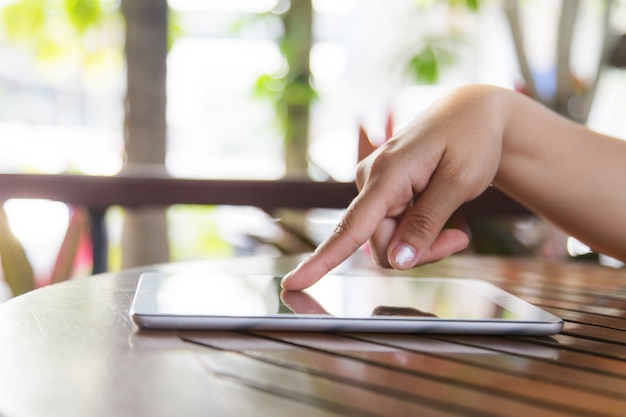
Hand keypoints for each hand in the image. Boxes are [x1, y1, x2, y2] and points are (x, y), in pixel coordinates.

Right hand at [282, 85, 508, 289]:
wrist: (471, 113)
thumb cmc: (470, 139)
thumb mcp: (458, 182)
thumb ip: (426, 223)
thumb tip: (397, 262)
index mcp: (386, 175)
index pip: (350, 227)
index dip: (322, 260)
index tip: (293, 283)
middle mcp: (371, 181)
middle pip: (381, 245)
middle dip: (420, 251)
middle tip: (458, 238)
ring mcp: (376, 187)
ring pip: (390, 240)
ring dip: (424, 242)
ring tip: (457, 225)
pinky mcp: (384, 192)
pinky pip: (395, 228)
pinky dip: (420, 231)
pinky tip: (445, 217)